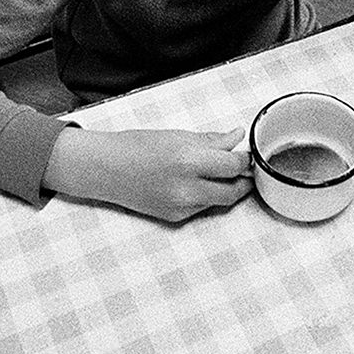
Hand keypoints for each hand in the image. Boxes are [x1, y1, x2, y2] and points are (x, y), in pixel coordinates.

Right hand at [43, 124, 252, 222]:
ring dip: (228, 189)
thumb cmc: (137, 146)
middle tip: (242, 167)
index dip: (245, 159)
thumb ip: (211, 140)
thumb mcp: (178, 135)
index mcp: (189, 160)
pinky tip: (198, 183)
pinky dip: (207, 196)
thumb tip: (236, 138)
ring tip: (222, 173)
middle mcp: (187, 188)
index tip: (246, 153)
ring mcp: (181, 206)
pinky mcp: (175, 217)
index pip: (234, 165)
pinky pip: (202, 208)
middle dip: (243, 179)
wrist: (107, 169)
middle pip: (233, 190)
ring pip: (221, 202)